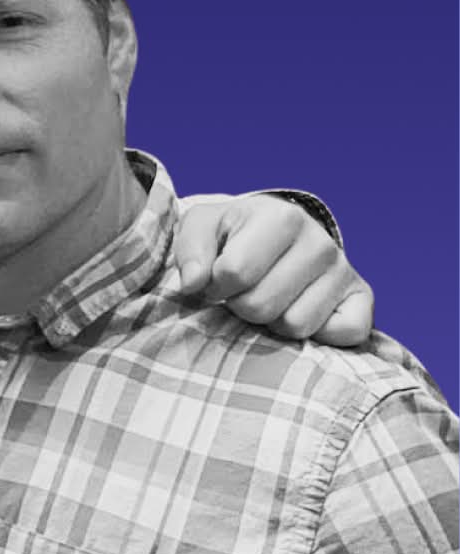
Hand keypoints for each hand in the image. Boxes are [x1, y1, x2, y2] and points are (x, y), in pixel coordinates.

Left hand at [173, 194, 372, 345]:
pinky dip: (317, 335)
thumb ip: (190, 252)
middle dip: (240, 305)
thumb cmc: (233, 235)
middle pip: (261, 306)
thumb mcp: (202, 229)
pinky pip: (344, 334)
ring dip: (272, 322)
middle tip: (242, 291)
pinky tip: (298, 311)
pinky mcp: (363, 299)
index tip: (216, 279)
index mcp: (282, 217)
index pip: (235, 273)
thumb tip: (191, 284)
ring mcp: (345, 271)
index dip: (215, 285)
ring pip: (295, 325)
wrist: (275, 235)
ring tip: (268, 298)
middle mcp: (320, 243)